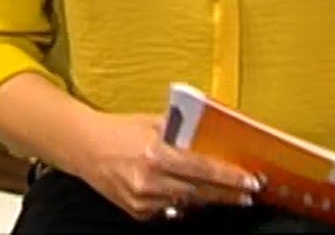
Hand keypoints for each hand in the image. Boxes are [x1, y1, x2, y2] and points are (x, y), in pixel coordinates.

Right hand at [72, 113, 260, 219]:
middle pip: (200, 192)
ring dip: (209, 200)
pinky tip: (190, 194)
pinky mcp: (136, 212)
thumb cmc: (120, 130)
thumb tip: (214, 133)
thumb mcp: (153, 122)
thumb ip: (183, 130)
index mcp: (156, 153)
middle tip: (248, 193)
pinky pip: (168, 210)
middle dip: (228, 194)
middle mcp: (150, 180)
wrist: (85, 148)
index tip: (250, 180)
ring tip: (228, 195)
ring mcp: (142, 200)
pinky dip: (182, 202)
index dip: (229, 177)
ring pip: (186, 204)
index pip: (202, 169)